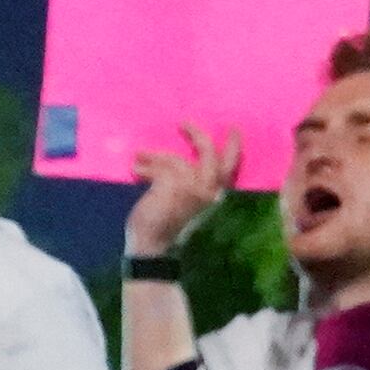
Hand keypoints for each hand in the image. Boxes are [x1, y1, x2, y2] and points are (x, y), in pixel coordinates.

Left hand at [122, 126, 240, 254]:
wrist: (153, 247)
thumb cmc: (167, 226)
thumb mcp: (187, 203)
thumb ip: (192, 184)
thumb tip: (182, 161)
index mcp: (215, 195)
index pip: (230, 167)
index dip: (233, 146)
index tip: (233, 129)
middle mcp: (208, 190)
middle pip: (209, 153)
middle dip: (198, 135)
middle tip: (185, 123)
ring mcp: (191, 187)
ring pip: (176, 159)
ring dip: (155, 156)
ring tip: (140, 155)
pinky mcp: (172, 185)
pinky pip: (159, 166)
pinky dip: (145, 165)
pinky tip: (136, 168)